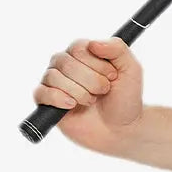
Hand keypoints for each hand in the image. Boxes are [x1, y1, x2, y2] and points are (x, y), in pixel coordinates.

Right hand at [32, 36, 144, 152]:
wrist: (120, 128)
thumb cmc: (125, 97)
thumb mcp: (131, 69)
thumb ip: (117, 49)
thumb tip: (92, 43)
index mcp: (84, 52)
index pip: (78, 47)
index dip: (96, 63)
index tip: (112, 75)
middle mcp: (66, 64)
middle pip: (65, 61)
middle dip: (90, 80)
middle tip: (104, 90)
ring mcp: (55, 83)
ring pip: (52, 76)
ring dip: (78, 92)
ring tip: (92, 100)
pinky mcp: (47, 102)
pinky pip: (41, 93)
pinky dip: (57, 98)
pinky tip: (72, 104)